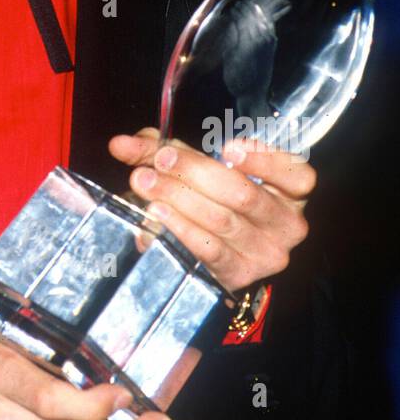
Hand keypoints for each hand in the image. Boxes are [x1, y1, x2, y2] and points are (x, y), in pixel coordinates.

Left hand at [109, 127, 314, 293]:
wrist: (218, 248)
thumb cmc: (214, 195)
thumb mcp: (196, 165)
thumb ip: (163, 150)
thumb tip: (121, 144)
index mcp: (290, 190)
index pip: (297, 175)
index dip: (265, 161)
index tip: (227, 148)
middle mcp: (287, 224)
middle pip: (243, 195)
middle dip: (196, 173)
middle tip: (160, 160)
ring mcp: (266, 254)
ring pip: (222, 221)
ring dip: (179, 199)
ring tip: (145, 183)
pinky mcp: (239, 275)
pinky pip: (209, 251)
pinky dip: (180, 230)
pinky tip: (156, 216)